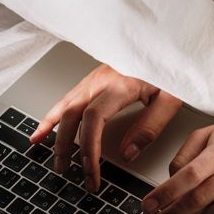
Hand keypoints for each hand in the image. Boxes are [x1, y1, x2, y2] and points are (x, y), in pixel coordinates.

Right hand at [30, 64, 181, 191]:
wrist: (164, 41)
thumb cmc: (169, 65)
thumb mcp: (171, 97)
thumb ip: (150, 126)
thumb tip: (128, 153)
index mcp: (120, 84)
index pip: (94, 119)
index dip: (88, 147)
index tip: (91, 169)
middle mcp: (101, 80)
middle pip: (72, 115)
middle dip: (67, 147)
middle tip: (71, 171)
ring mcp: (94, 78)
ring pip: (64, 107)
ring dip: (56, 135)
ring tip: (54, 158)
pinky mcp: (93, 80)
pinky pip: (66, 100)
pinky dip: (51, 117)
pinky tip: (42, 130)